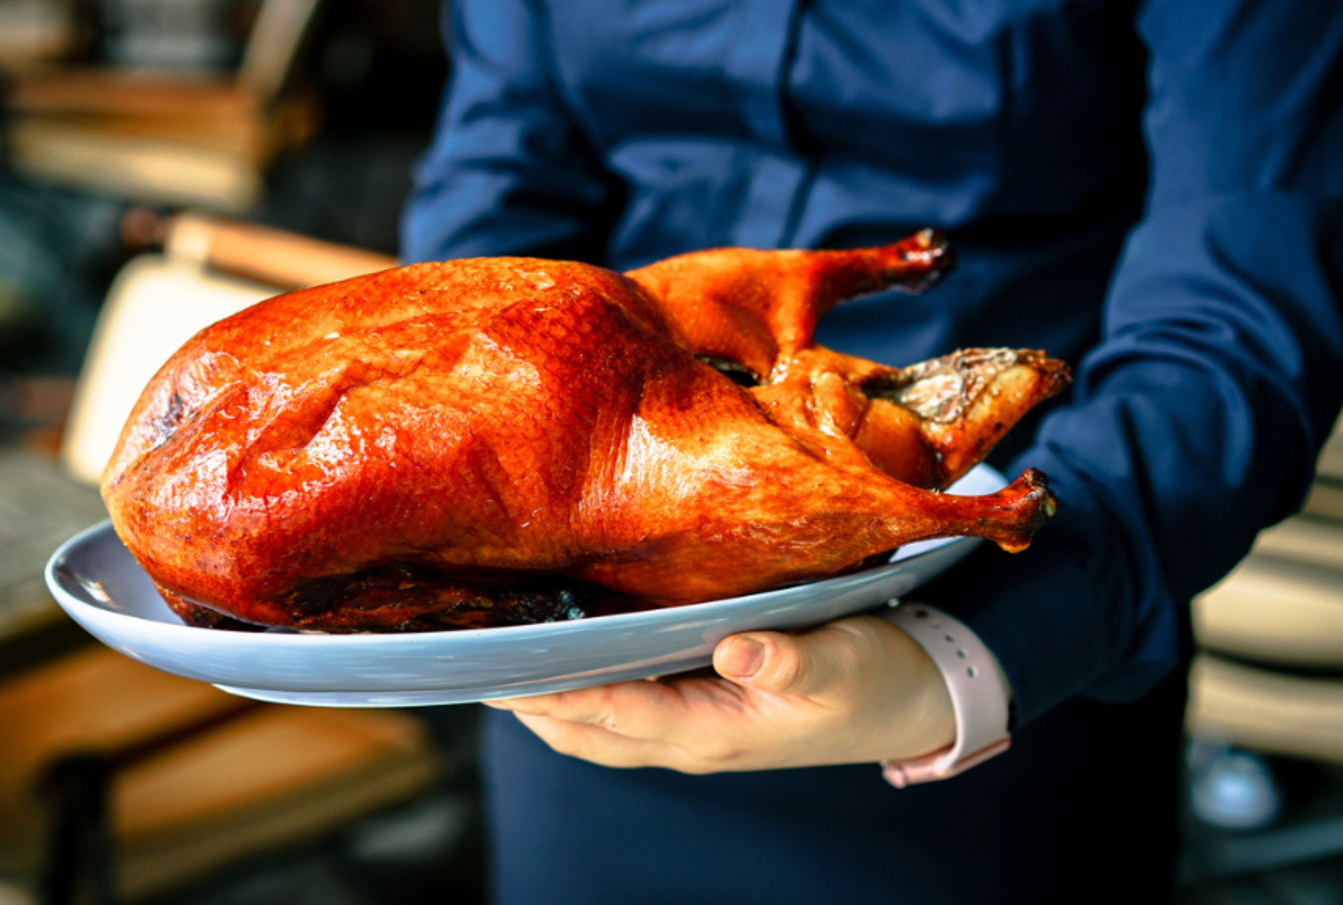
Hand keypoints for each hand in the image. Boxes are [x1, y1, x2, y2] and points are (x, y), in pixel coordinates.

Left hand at [484, 615, 955, 773]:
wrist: (909, 701)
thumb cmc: (875, 681)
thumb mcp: (842, 665)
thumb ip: (790, 660)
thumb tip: (735, 649)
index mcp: (715, 730)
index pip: (615, 714)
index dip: (555, 694)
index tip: (501, 672)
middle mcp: (689, 736)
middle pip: (584, 730)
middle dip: (529, 701)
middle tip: (473, 654)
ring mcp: (689, 726)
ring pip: (594, 724)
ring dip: (546, 697)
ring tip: (500, 650)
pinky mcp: (696, 706)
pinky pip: (618, 705)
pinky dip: (580, 684)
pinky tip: (562, 646)